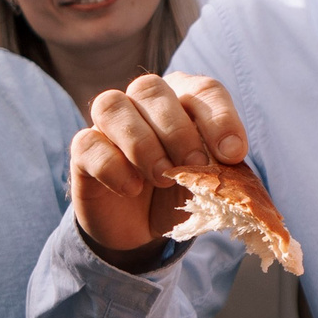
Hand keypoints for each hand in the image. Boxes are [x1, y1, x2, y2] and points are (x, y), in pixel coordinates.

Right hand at [69, 74, 247, 271]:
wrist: (142, 229)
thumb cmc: (181, 193)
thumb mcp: (208, 183)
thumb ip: (221, 168)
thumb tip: (231, 161)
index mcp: (183, 99)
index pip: (203, 89)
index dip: (220, 117)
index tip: (233, 154)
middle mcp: (142, 101)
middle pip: (151, 88)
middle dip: (177, 130)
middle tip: (194, 167)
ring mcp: (108, 123)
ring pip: (112, 105)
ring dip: (142, 143)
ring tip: (163, 178)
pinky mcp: (84, 150)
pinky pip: (87, 143)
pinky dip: (112, 166)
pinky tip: (132, 189)